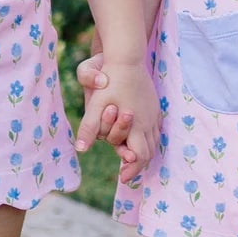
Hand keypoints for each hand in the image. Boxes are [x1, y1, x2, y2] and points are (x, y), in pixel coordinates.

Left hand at [76, 52, 158, 184]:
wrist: (126, 58)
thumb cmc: (110, 81)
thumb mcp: (96, 105)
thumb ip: (90, 127)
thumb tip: (81, 149)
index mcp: (136, 125)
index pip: (139, 156)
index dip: (132, 170)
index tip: (122, 178)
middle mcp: (149, 122)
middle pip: (150, 152)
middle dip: (138, 165)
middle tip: (125, 173)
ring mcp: (154, 113)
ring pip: (155, 141)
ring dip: (144, 152)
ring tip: (131, 157)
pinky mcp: (154, 105)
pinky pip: (156, 128)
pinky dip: (149, 138)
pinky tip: (139, 137)